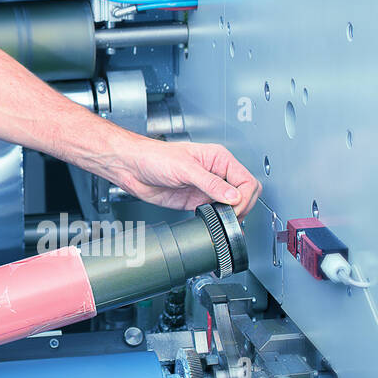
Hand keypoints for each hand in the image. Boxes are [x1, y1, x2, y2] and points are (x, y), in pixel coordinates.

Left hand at [107, 137, 261, 219]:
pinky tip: (212, 220)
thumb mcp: (184, 168)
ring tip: (221, 219)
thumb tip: (233, 196)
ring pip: (233, 205)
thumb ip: (210, 183)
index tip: (234, 207)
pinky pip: (217, 213)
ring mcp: (207, 189)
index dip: (244, 196)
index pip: (246, 180)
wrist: (132, 168)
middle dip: (242, 207)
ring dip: (232, 214)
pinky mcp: (196, 201)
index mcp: (218, 159)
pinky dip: (219, 219)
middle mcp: (215, 173)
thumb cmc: (153, 157)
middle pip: (245, 193)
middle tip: (229, 215)